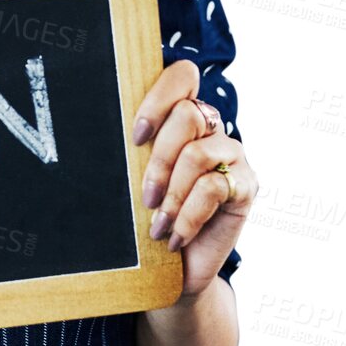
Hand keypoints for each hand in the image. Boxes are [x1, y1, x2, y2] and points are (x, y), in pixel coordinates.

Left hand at [131, 59, 256, 300]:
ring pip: (198, 152)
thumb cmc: (150, 219)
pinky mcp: (247, 186)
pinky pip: (213, 188)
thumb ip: (134, 150)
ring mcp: (233, 155)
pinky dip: (187, 217)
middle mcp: (212, 129)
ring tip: (156, 224)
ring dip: (171, 193)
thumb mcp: (136, 179)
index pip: (183, 76)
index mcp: (184, 117)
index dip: (158, 98)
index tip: (135, 137)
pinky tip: (174, 237)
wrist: (177, 270)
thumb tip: (99, 127)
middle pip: (189, 114)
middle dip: (159, 159)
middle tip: (144, 197)